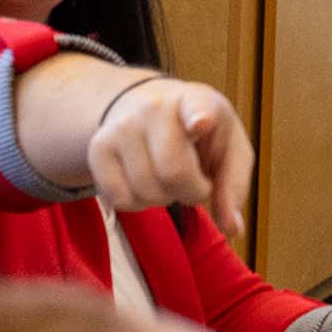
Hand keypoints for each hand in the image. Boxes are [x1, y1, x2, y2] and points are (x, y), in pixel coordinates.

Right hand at [88, 76, 252, 236]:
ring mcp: (122, 126)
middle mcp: (155, 108)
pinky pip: (119, 199)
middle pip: (173, 171)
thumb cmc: (200, 135)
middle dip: (191, 192)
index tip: (201, 123)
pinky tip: (147, 184)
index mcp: (197, 101)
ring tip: (169, 178)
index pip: (197, 108)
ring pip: (145, 190)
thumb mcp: (229, 149)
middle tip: (195, 182)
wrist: (151, 107)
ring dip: (164, 198)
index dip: (200, 118)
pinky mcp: (98, 148)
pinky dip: (138, 204)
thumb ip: (233, 186)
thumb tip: (233, 229)